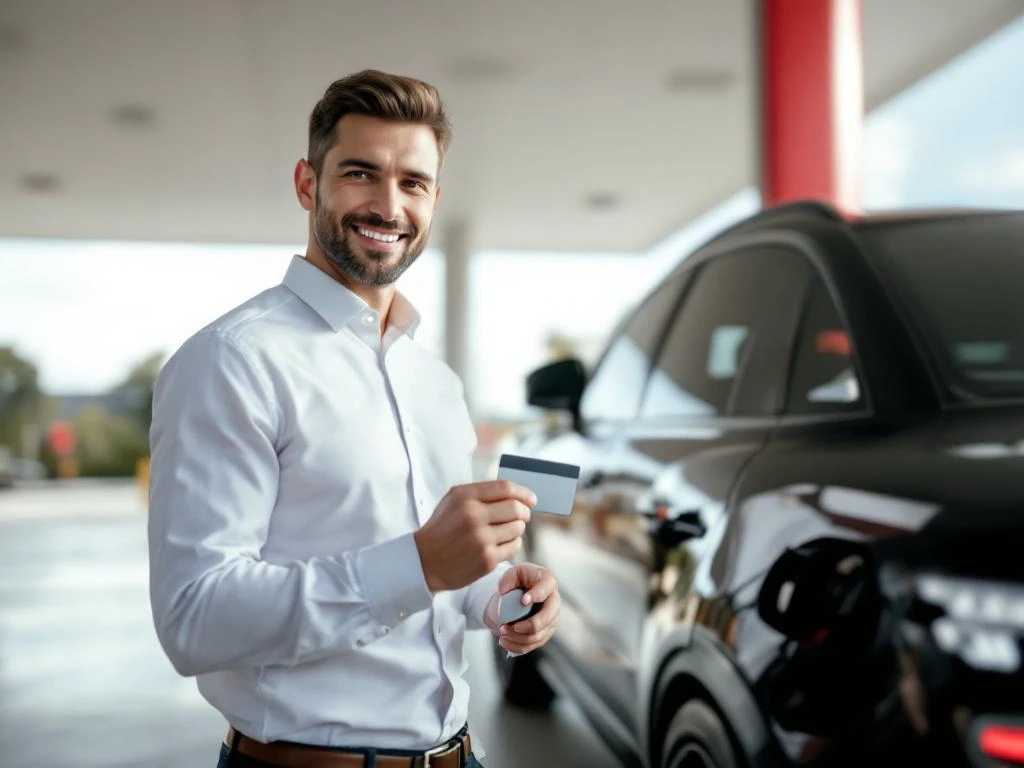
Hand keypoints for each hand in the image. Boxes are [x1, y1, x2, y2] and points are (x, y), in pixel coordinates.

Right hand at [414, 481, 534, 591]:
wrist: (424, 560)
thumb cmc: (442, 528)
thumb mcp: (453, 500)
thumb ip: (480, 492)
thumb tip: (515, 492)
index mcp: (465, 497)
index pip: (505, 488)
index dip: (523, 492)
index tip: (530, 498)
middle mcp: (473, 517)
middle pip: (516, 508)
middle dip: (524, 511)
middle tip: (523, 515)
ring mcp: (481, 540)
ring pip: (518, 528)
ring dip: (518, 528)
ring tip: (507, 530)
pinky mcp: (487, 560)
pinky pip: (514, 546)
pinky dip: (513, 543)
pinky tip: (501, 543)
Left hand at [494, 563, 559, 654]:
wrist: (521, 592)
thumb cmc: (520, 579)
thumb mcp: (513, 573)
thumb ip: (507, 579)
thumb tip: (503, 591)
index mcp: (548, 582)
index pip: (545, 589)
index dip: (536, 595)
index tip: (523, 601)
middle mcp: (554, 602)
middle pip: (547, 618)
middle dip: (528, 625)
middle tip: (509, 626)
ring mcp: (551, 620)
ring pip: (538, 635)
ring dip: (518, 638)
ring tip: (502, 632)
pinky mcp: (544, 633)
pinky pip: (533, 644)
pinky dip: (517, 646)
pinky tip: (504, 641)